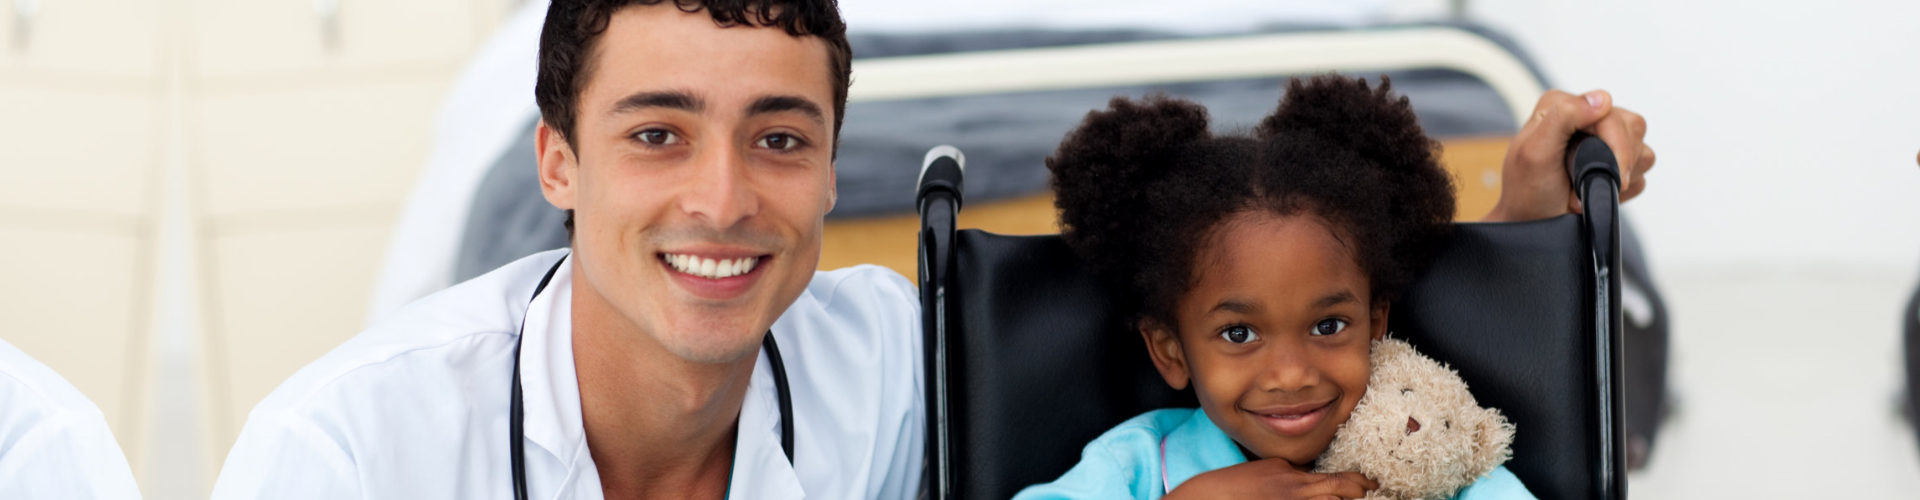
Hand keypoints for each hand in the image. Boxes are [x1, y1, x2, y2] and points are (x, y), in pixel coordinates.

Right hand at [1165, 458, 1377, 499]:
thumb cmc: (1239, 483)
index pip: (1342, 483)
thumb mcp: (1272, 467)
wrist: (1213, 497)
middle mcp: (1300, 498)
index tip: (1373, 485)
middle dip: (1357, 498)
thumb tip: (1312, 474)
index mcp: (1298, 480)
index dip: (1362, 485)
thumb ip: (1295, 471)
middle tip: (1369, 495)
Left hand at [1482, 90, 1655, 221]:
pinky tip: (1599, 191)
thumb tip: (1602, 99)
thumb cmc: (1528, 190)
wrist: (1533, 223)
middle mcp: (1586, 117)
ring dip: (1621, 175)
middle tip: (1590, 183)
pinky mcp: (1617, 162)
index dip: (1615, 144)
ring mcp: (1604, 140)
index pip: (1611, 113)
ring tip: (1589, 186)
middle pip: (1633, 127)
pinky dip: (1625, 187)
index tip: (1610, 173)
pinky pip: (1643, 170)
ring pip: (1642, 149)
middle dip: (1618, 162)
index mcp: (1563, 106)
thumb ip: (1564, 117)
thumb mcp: (1535, 151)